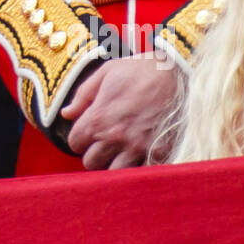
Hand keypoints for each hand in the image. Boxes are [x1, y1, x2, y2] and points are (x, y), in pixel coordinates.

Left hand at [60, 52, 177, 169]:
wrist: (178, 72)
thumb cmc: (140, 70)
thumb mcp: (106, 73)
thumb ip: (83, 95)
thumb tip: (66, 114)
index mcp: (99, 118)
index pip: (75, 143)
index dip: (79, 138)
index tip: (88, 133)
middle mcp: (115, 137)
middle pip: (91, 163)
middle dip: (95, 153)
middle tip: (105, 143)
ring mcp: (138, 148)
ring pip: (114, 173)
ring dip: (115, 163)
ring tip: (121, 150)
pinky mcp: (159, 153)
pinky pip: (141, 173)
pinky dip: (138, 167)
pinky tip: (140, 155)